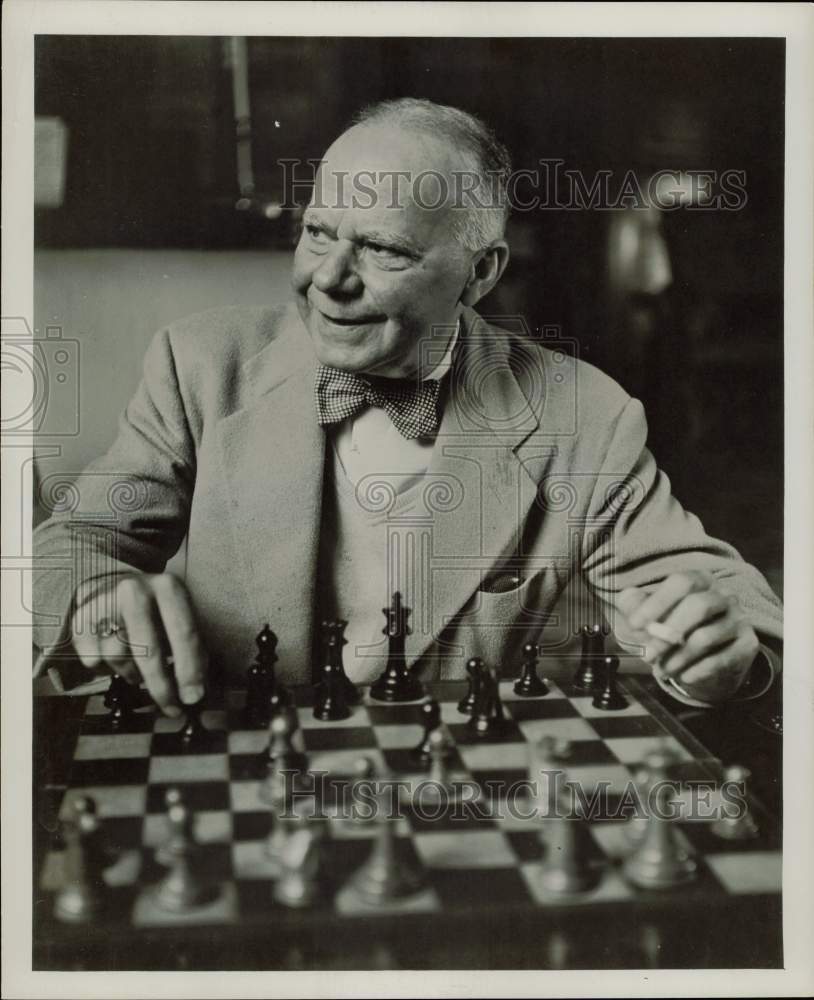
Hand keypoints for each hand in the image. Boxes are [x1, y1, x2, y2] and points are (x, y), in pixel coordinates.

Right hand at [71, 572, 207, 715]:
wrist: (109, 582)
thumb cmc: (154, 608)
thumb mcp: (179, 616)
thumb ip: (191, 649)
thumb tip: (196, 692)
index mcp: (169, 587)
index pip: (183, 633)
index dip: (190, 669)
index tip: (193, 697)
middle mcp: (135, 591)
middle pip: (149, 650)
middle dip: (162, 686)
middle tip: (172, 707)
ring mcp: (104, 602)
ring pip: (119, 658)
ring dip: (134, 674)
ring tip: (141, 670)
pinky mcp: (80, 618)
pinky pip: (94, 660)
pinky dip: (107, 668)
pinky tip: (117, 657)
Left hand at [618, 571, 759, 702]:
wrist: (705, 658)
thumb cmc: (672, 628)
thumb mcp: (649, 614)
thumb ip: (634, 604)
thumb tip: (628, 601)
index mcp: (700, 580)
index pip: (681, 583)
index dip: (657, 603)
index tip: (635, 625)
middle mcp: (724, 595)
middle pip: (697, 607)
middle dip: (667, 634)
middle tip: (647, 655)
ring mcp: (739, 619)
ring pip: (706, 637)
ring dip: (678, 657)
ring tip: (663, 670)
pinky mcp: (747, 645)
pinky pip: (721, 659)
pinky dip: (697, 671)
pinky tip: (683, 677)